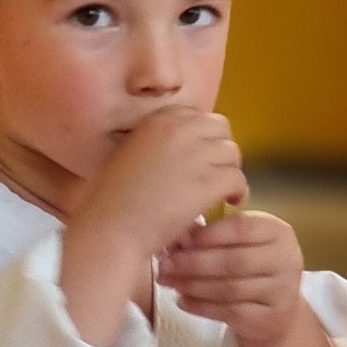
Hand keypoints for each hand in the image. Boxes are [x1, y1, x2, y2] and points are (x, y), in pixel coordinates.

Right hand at [76, 105, 245, 258]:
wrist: (108, 229)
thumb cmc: (109, 203)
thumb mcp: (127, 156)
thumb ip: (155, 146)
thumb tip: (182, 154)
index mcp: (157, 120)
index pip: (197, 117)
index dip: (203, 139)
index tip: (200, 160)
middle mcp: (178, 129)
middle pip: (221, 128)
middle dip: (221, 150)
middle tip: (216, 174)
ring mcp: (194, 154)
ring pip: (232, 153)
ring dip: (230, 172)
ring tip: (223, 192)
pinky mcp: (207, 183)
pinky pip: (237, 178)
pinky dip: (238, 192)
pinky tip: (230, 203)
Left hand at [156, 209, 306, 346]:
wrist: (277, 310)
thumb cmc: (252, 267)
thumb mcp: (242, 244)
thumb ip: (216, 236)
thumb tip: (177, 236)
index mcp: (278, 232)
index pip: (242, 228)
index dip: (208, 234)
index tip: (178, 239)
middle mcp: (287, 259)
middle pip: (234, 261)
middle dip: (194, 263)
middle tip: (164, 264)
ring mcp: (282, 291)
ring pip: (230, 289)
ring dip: (193, 285)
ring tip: (168, 282)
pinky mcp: (270, 318)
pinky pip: (230, 312)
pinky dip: (201, 307)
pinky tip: (182, 301)